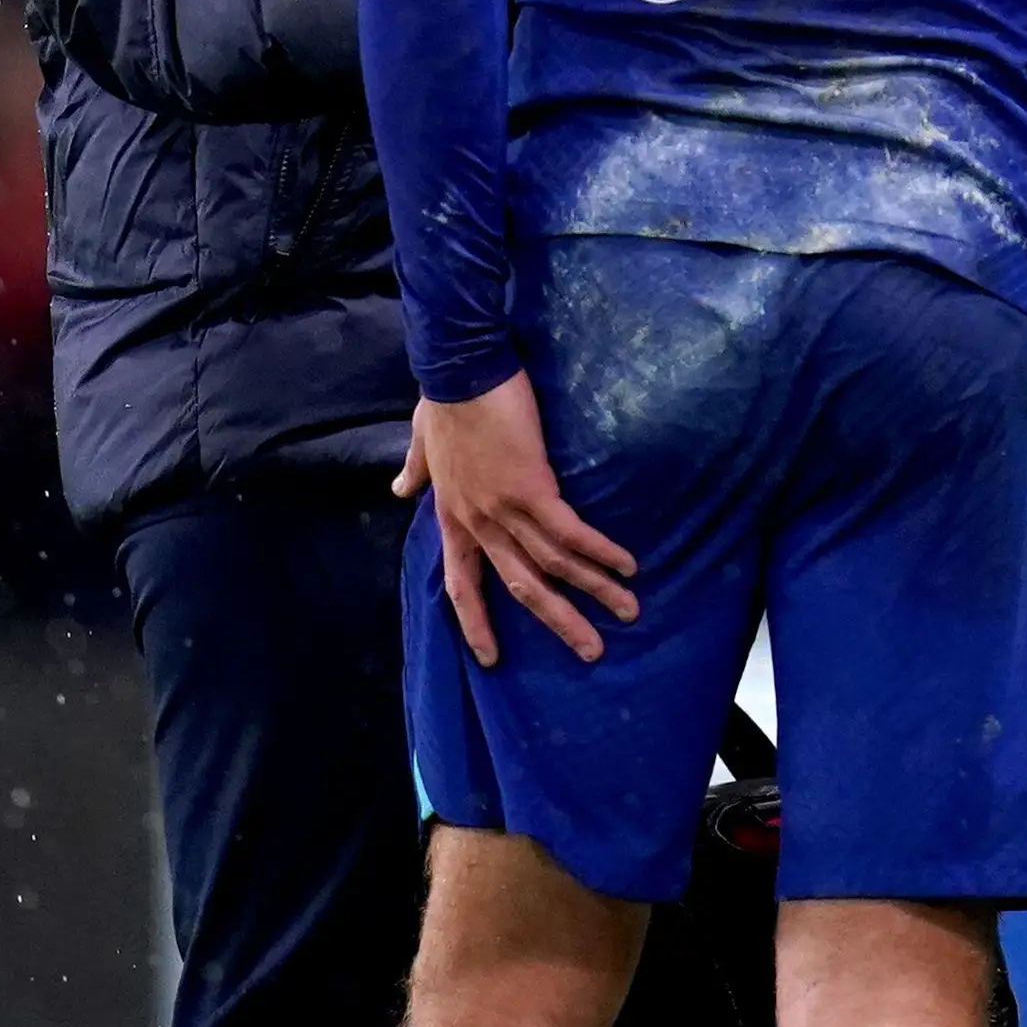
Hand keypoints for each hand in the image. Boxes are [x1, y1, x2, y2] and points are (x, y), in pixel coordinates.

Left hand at [392, 374, 639, 668]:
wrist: (460, 368)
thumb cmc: (444, 399)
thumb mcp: (423, 443)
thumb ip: (415, 470)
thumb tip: (398, 489)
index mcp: (453, 517)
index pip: (463, 583)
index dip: (477, 622)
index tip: (491, 659)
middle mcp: (478, 522)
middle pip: (520, 586)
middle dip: (558, 621)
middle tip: (590, 651)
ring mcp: (504, 509)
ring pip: (552, 564)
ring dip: (593, 590)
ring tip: (627, 611)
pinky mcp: (531, 488)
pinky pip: (569, 532)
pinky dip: (598, 551)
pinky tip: (626, 566)